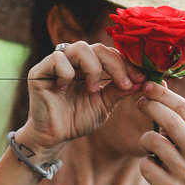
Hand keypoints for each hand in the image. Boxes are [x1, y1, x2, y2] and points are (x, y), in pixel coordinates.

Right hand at [22, 41, 141, 150]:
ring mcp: (55, 63)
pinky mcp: (39, 71)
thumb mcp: (105, 104)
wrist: (55, 137)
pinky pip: (57, 59)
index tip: (141, 78)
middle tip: (125, 84)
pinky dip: (66, 73)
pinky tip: (65, 88)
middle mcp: (72, 60)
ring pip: (79, 48)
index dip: (127, 63)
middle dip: (116, 65)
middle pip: (98, 47)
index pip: (110, 52)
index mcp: (88, 65)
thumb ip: (121, 90)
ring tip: (94, 90)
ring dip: (93, 69)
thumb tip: (145, 80)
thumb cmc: (77, 119)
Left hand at [135, 82, 184, 184]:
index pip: (184, 108)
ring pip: (154, 141)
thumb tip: (158, 83)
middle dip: (151, 107)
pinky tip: (153, 165)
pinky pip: (145, 165)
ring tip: (151, 144)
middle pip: (170, 121)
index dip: (163, 94)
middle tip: (141, 103)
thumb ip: (178, 114)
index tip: (148, 86)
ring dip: (146, 138)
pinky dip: (144, 162)